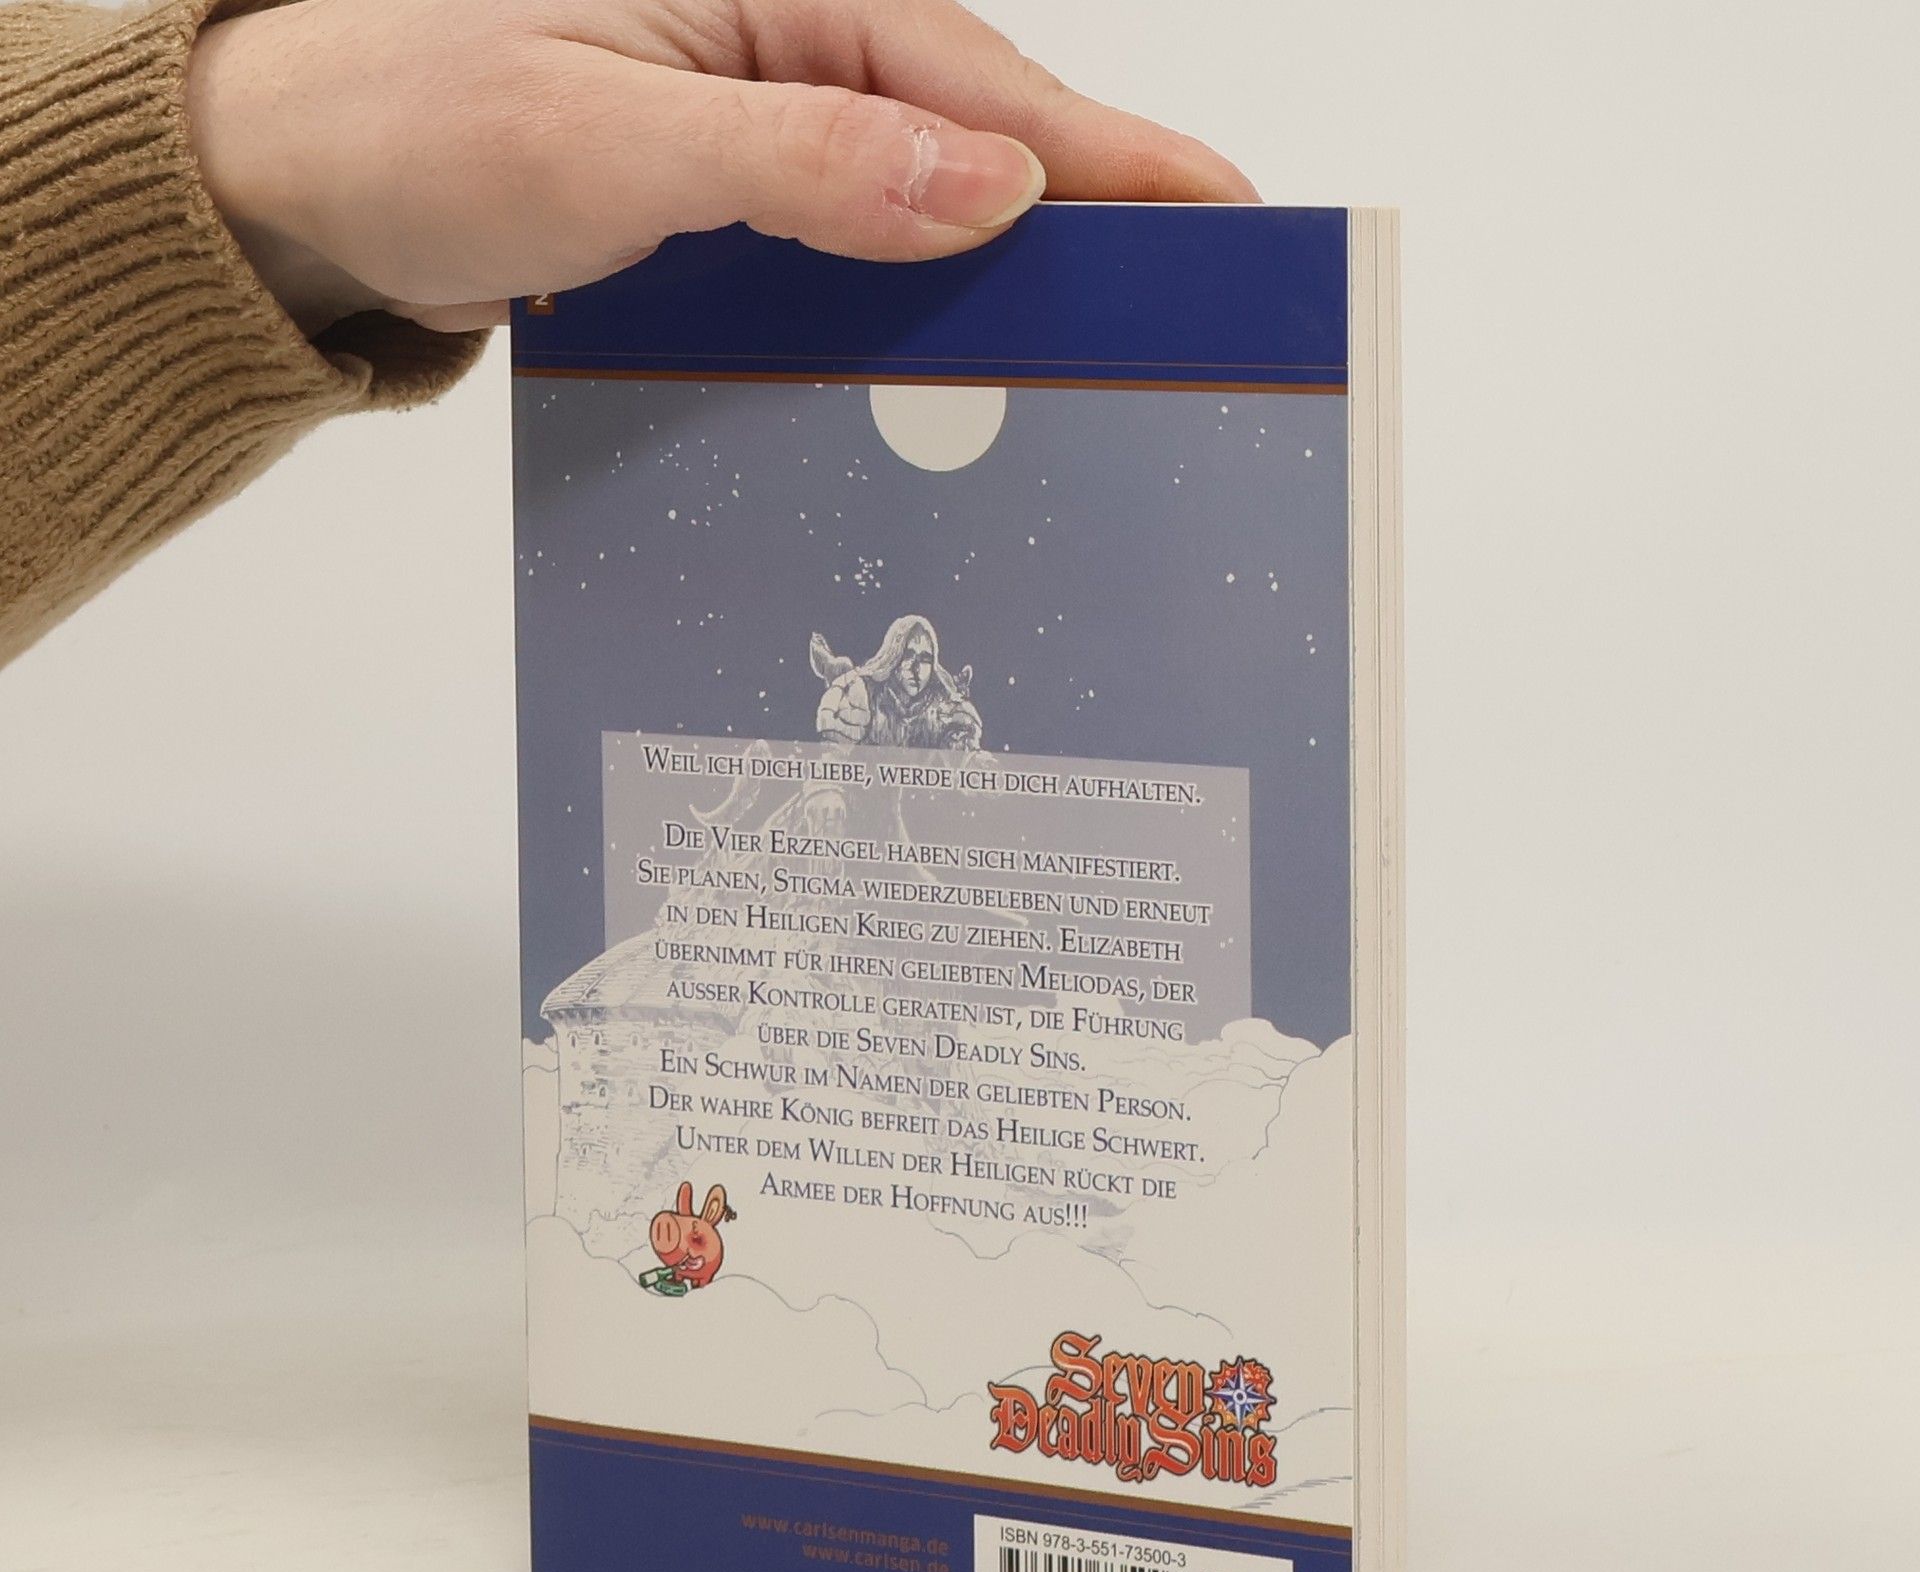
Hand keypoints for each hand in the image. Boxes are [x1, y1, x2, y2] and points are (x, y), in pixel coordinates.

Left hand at [185, 0, 1257, 336]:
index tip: (1219, 210)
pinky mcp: (728, 194)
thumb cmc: (407, 120)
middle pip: (970, 131)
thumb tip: (975, 185)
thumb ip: (793, 162)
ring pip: (917, 198)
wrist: (292, 188)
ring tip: (1091, 352)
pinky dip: (900, 303)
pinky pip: (848, 245)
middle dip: (1077, 216)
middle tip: (1184, 304)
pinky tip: (940, 360)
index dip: (1103, 151)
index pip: (973, 73)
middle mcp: (777, 39)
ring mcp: (753, 120)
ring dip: (992, 273)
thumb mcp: (603, 139)